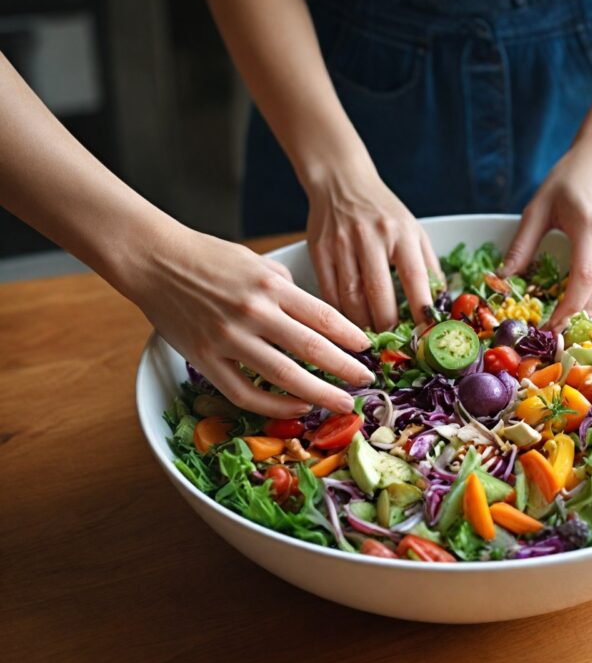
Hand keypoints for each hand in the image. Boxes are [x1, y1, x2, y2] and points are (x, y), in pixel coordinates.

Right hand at [125, 225, 374, 417]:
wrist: (153, 259)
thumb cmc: (207, 257)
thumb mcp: (256, 261)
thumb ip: (285, 286)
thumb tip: (311, 312)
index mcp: (271, 285)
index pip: (324, 316)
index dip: (351, 337)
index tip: (367, 349)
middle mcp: (254, 311)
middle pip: (313, 349)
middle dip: (346, 369)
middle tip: (366, 382)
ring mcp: (229, 337)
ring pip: (284, 376)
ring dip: (319, 393)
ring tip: (342, 402)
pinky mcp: (205, 359)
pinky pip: (245, 392)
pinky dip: (275, 404)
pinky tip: (297, 406)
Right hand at [305, 161, 441, 329]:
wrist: (341, 181)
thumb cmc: (383, 211)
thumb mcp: (414, 230)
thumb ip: (428, 265)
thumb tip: (440, 304)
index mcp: (401, 232)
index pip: (415, 279)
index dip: (421, 312)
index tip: (426, 335)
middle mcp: (371, 237)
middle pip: (379, 294)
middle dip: (388, 326)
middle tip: (393, 348)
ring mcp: (342, 243)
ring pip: (351, 297)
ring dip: (361, 326)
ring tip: (370, 342)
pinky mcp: (319, 250)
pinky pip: (328, 291)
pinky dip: (338, 314)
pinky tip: (345, 327)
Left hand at [501, 138, 591, 328]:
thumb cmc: (569, 178)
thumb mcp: (538, 207)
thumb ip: (522, 244)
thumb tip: (503, 277)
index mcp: (589, 227)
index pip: (585, 278)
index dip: (568, 308)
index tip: (550, 326)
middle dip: (576, 317)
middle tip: (552, 332)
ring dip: (591, 312)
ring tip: (565, 321)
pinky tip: (584, 304)